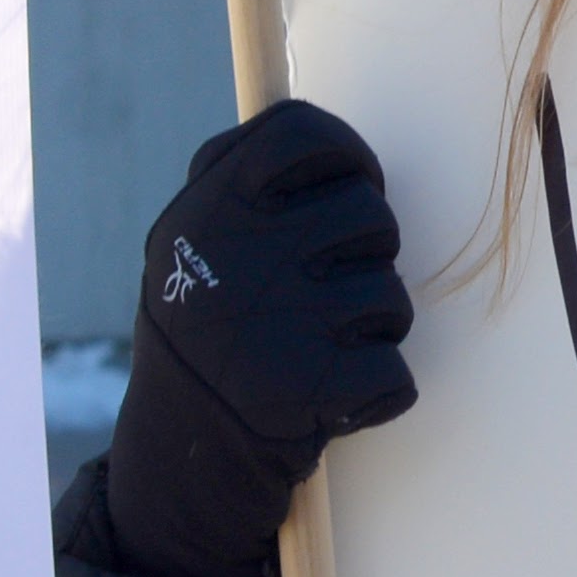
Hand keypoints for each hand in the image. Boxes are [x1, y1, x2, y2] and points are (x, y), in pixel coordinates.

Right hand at [100, 103, 414, 576]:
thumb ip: (244, 181)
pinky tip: (326, 398)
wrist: (180, 443)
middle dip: (369, 258)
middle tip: (323, 294)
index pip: (304, 133)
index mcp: (209, 207)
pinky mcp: (302, 387)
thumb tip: (325, 136)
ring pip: (392, 298)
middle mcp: (234, 252)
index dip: (349, 157)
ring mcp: (270, 319)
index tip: (345, 192)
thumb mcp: (196, 240)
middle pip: (372, 214)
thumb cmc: (211, 325)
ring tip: (315, 348)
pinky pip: (396, 376)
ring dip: (373, 330)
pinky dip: (376, 394)